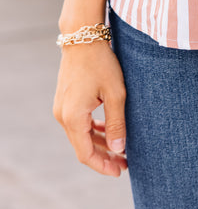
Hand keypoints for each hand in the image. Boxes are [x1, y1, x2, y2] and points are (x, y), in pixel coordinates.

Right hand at [53, 40, 127, 176]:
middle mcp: (63, 116)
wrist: (83, 37)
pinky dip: (93, 130)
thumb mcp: (116, 93)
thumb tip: (119, 150)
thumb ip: (117, 122)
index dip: (103, 166)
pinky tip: (108, 130)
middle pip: (83, 147)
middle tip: (125, 163)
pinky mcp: (65, 100)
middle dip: (104, 157)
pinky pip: (79, 123)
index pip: (86, 154)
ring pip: (81, 135)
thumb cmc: (102, 62)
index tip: (120, 171)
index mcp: (73, 117)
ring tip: (120, 149)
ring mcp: (62, 108)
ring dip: (99, 143)